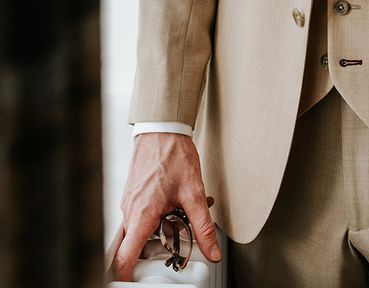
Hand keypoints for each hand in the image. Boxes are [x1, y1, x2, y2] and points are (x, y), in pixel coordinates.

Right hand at [112, 133, 221, 280]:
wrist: (162, 128)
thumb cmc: (172, 153)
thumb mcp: (194, 192)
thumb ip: (203, 226)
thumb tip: (212, 250)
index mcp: (142, 214)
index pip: (124, 256)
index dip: (126, 275)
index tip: (134, 282)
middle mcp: (130, 210)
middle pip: (137, 245)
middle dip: (159, 247)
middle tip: (178, 241)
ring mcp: (130, 202)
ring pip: (142, 228)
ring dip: (163, 227)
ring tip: (183, 213)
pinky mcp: (133, 195)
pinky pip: (143, 214)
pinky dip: (160, 214)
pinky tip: (177, 202)